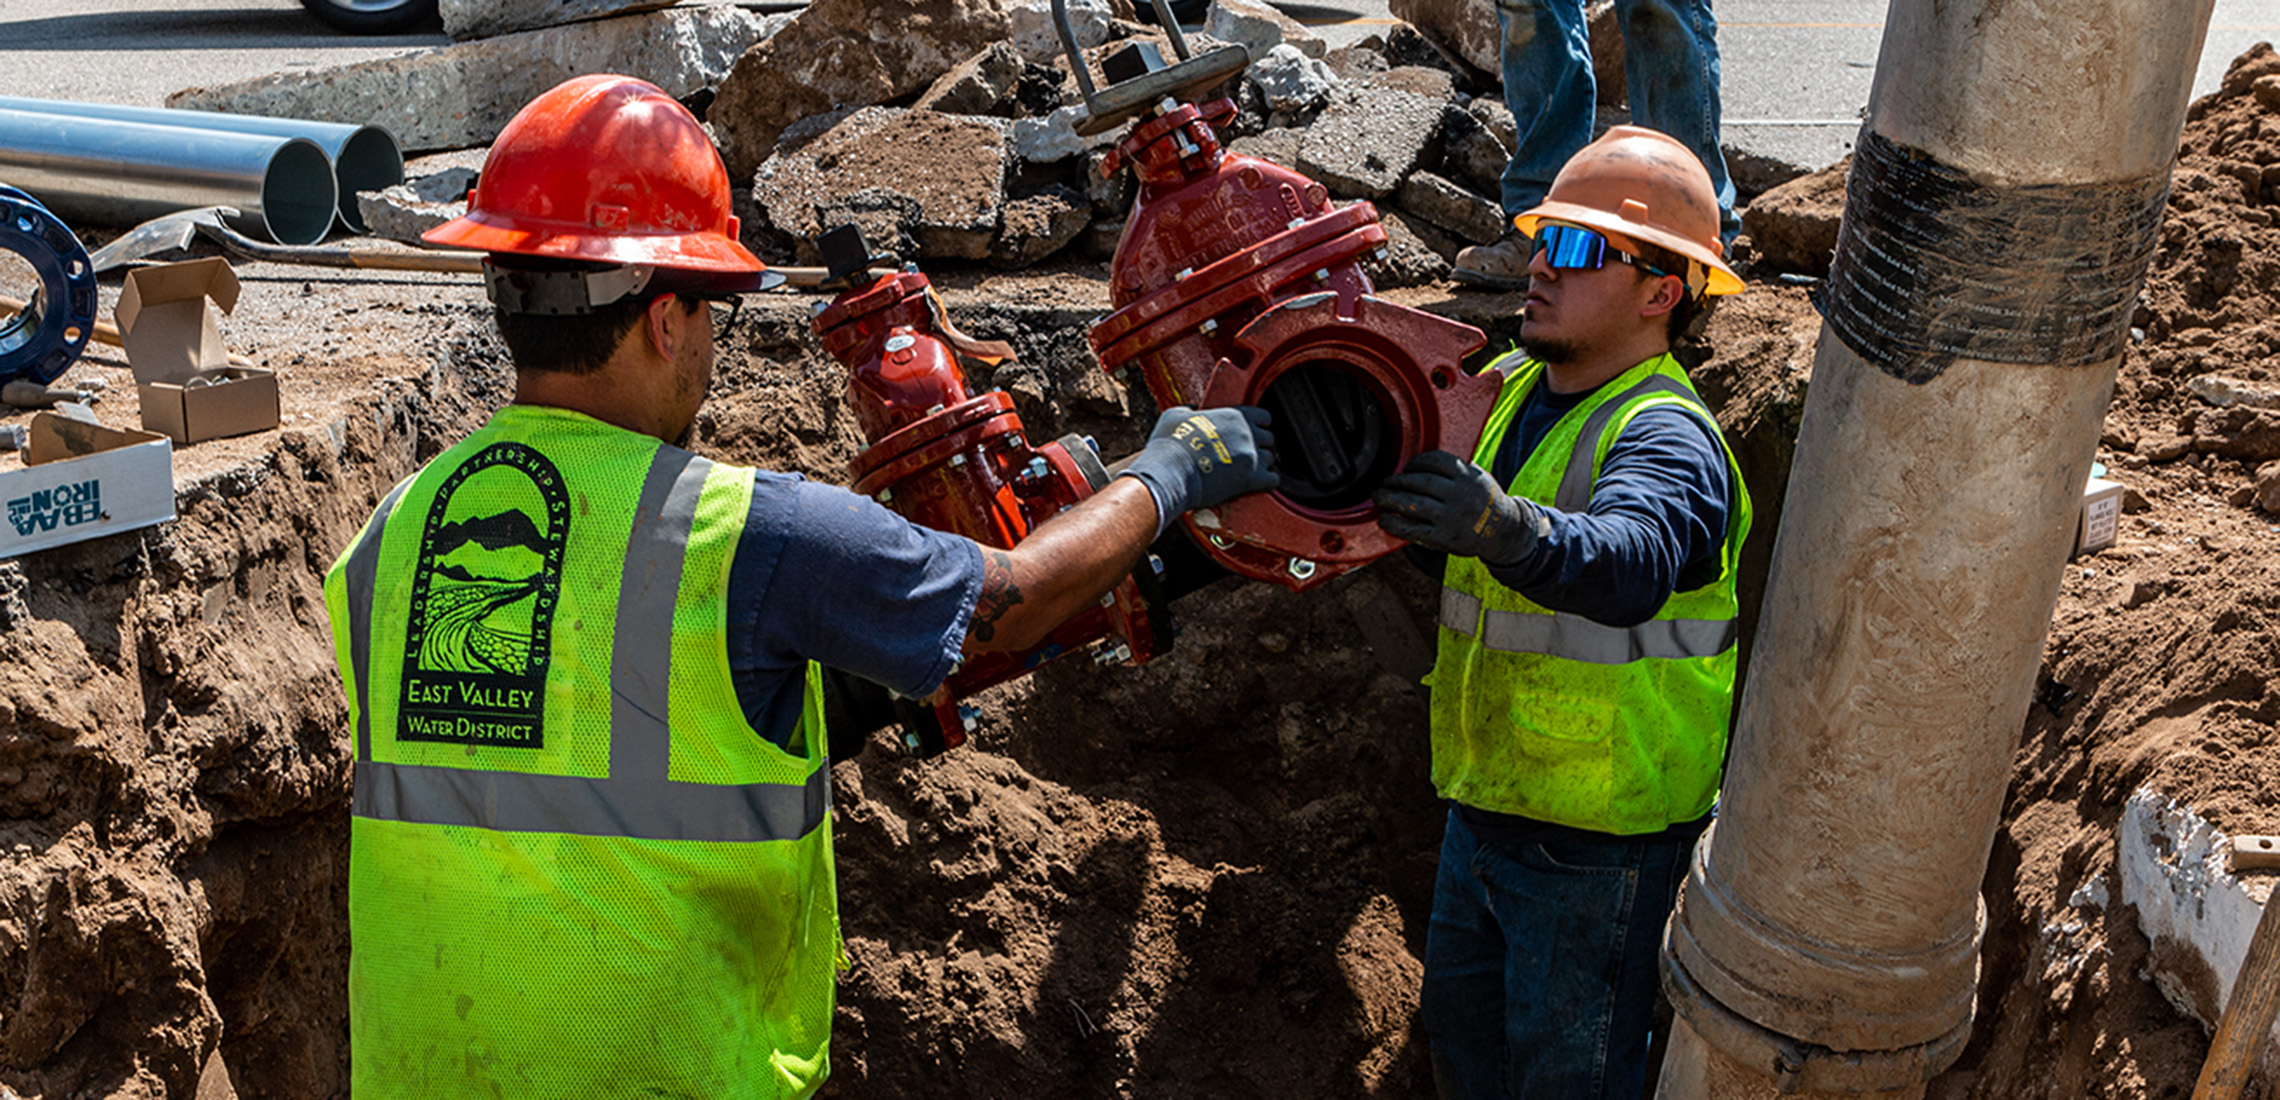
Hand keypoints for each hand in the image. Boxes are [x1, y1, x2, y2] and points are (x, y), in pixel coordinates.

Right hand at [1118, 406, 1279, 521]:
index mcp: (1235, 415)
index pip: (1263, 417)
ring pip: (1270, 459)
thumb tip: (1192, 411)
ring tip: (1246, 470)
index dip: (1257, 426)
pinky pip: (1273, 480)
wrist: (1168, 472)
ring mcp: (1252, 456)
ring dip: (1261, 464)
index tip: (1250, 433)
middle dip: (1258, 446)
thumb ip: (1191, 410)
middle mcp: (1248, 433)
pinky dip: (1266, 482)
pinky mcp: (1251, 479)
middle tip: (1244, 454)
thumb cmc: (1170, 445)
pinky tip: (1256, 483)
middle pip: (1269, 438)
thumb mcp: (1176, 415)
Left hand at [1373, 451, 1541, 565]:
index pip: (1435, 461)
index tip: (1407, 467)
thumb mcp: (1477, 476)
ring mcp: (1451, 517)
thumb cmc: (1483, 500)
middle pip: (1420, 482)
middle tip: (1383, 482)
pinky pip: (1413, 529)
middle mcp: (1460, 495)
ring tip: (1379, 496)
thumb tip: (1416, 464)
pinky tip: (1385, 519)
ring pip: (1413, 503)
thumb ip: (1453, 469)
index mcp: (1468, 476)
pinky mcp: (1444, 537)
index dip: (1416, 462)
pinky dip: (1395, 524)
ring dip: (1390, 499)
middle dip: (1397, 481)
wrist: (1503, 531)